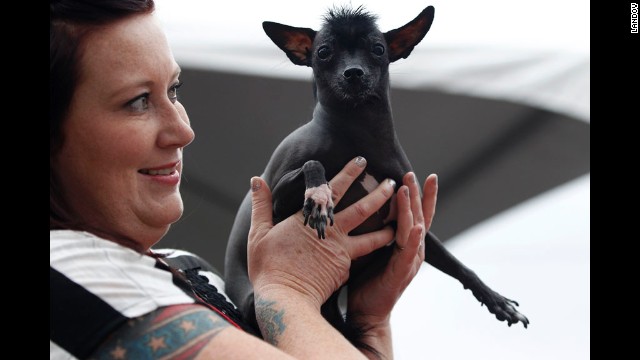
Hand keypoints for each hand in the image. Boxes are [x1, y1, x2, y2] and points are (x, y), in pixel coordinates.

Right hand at [248, 157, 398, 309]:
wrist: (285, 299)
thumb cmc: (269, 267)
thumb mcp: (258, 232)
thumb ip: (261, 205)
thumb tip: (256, 179)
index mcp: (311, 219)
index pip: (334, 189)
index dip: (349, 173)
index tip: (362, 160)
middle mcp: (332, 232)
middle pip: (363, 209)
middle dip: (380, 194)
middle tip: (393, 182)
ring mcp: (342, 251)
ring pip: (372, 236)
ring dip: (388, 224)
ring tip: (402, 218)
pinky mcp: (346, 269)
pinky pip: (362, 257)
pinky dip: (374, 250)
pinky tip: (384, 247)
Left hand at [347, 173, 437, 348]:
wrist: (365, 313)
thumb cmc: (365, 281)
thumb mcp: (368, 248)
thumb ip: (370, 229)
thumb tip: (354, 204)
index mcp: (404, 243)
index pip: (416, 214)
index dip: (419, 195)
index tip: (418, 174)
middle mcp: (411, 250)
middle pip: (420, 217)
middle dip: (418, 194)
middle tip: (414, 173)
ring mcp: (408, 262)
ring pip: (414, 229)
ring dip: (412, 209)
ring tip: (408, 189)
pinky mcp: (400, 274)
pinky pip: (408, 253)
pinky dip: (414, 239)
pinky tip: (417, 227)